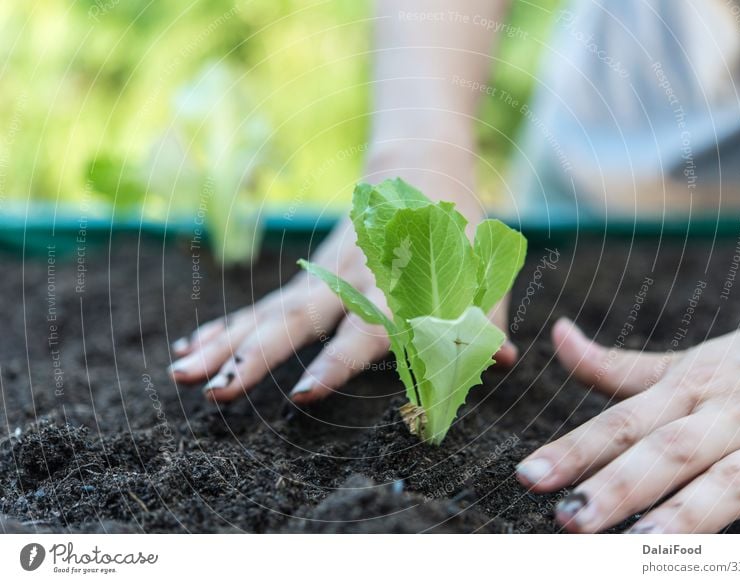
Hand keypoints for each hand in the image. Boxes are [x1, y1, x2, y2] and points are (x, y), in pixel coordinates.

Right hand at [168, 152, 517, 404]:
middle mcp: (351, 283)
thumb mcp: (483, 269)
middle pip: (297, 321)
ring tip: (181, 375)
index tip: (302, 392)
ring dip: (224, 344)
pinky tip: (192, 347)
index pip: (364, 327)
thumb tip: (503, 362)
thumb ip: (487, 316)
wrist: (419, 169)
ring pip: (267, 313)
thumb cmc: (456, 232)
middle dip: (255, 356)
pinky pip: (262, 306)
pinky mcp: (307, 279)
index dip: (336, 360)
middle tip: (215, 390)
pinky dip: (228, 326)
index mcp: (396, 285)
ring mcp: (322, 278)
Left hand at [517, 305, 739, 532]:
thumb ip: (620, 365)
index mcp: (687, 388)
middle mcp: (723, 415)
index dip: (574, 449)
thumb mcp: (689, 361)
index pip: (620, 421)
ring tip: (646, 545)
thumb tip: (558, 335)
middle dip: (619, 486)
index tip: (529, 476)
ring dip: (689, 513)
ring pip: (729, 480)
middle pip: (666, 451)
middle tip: (571, 519)